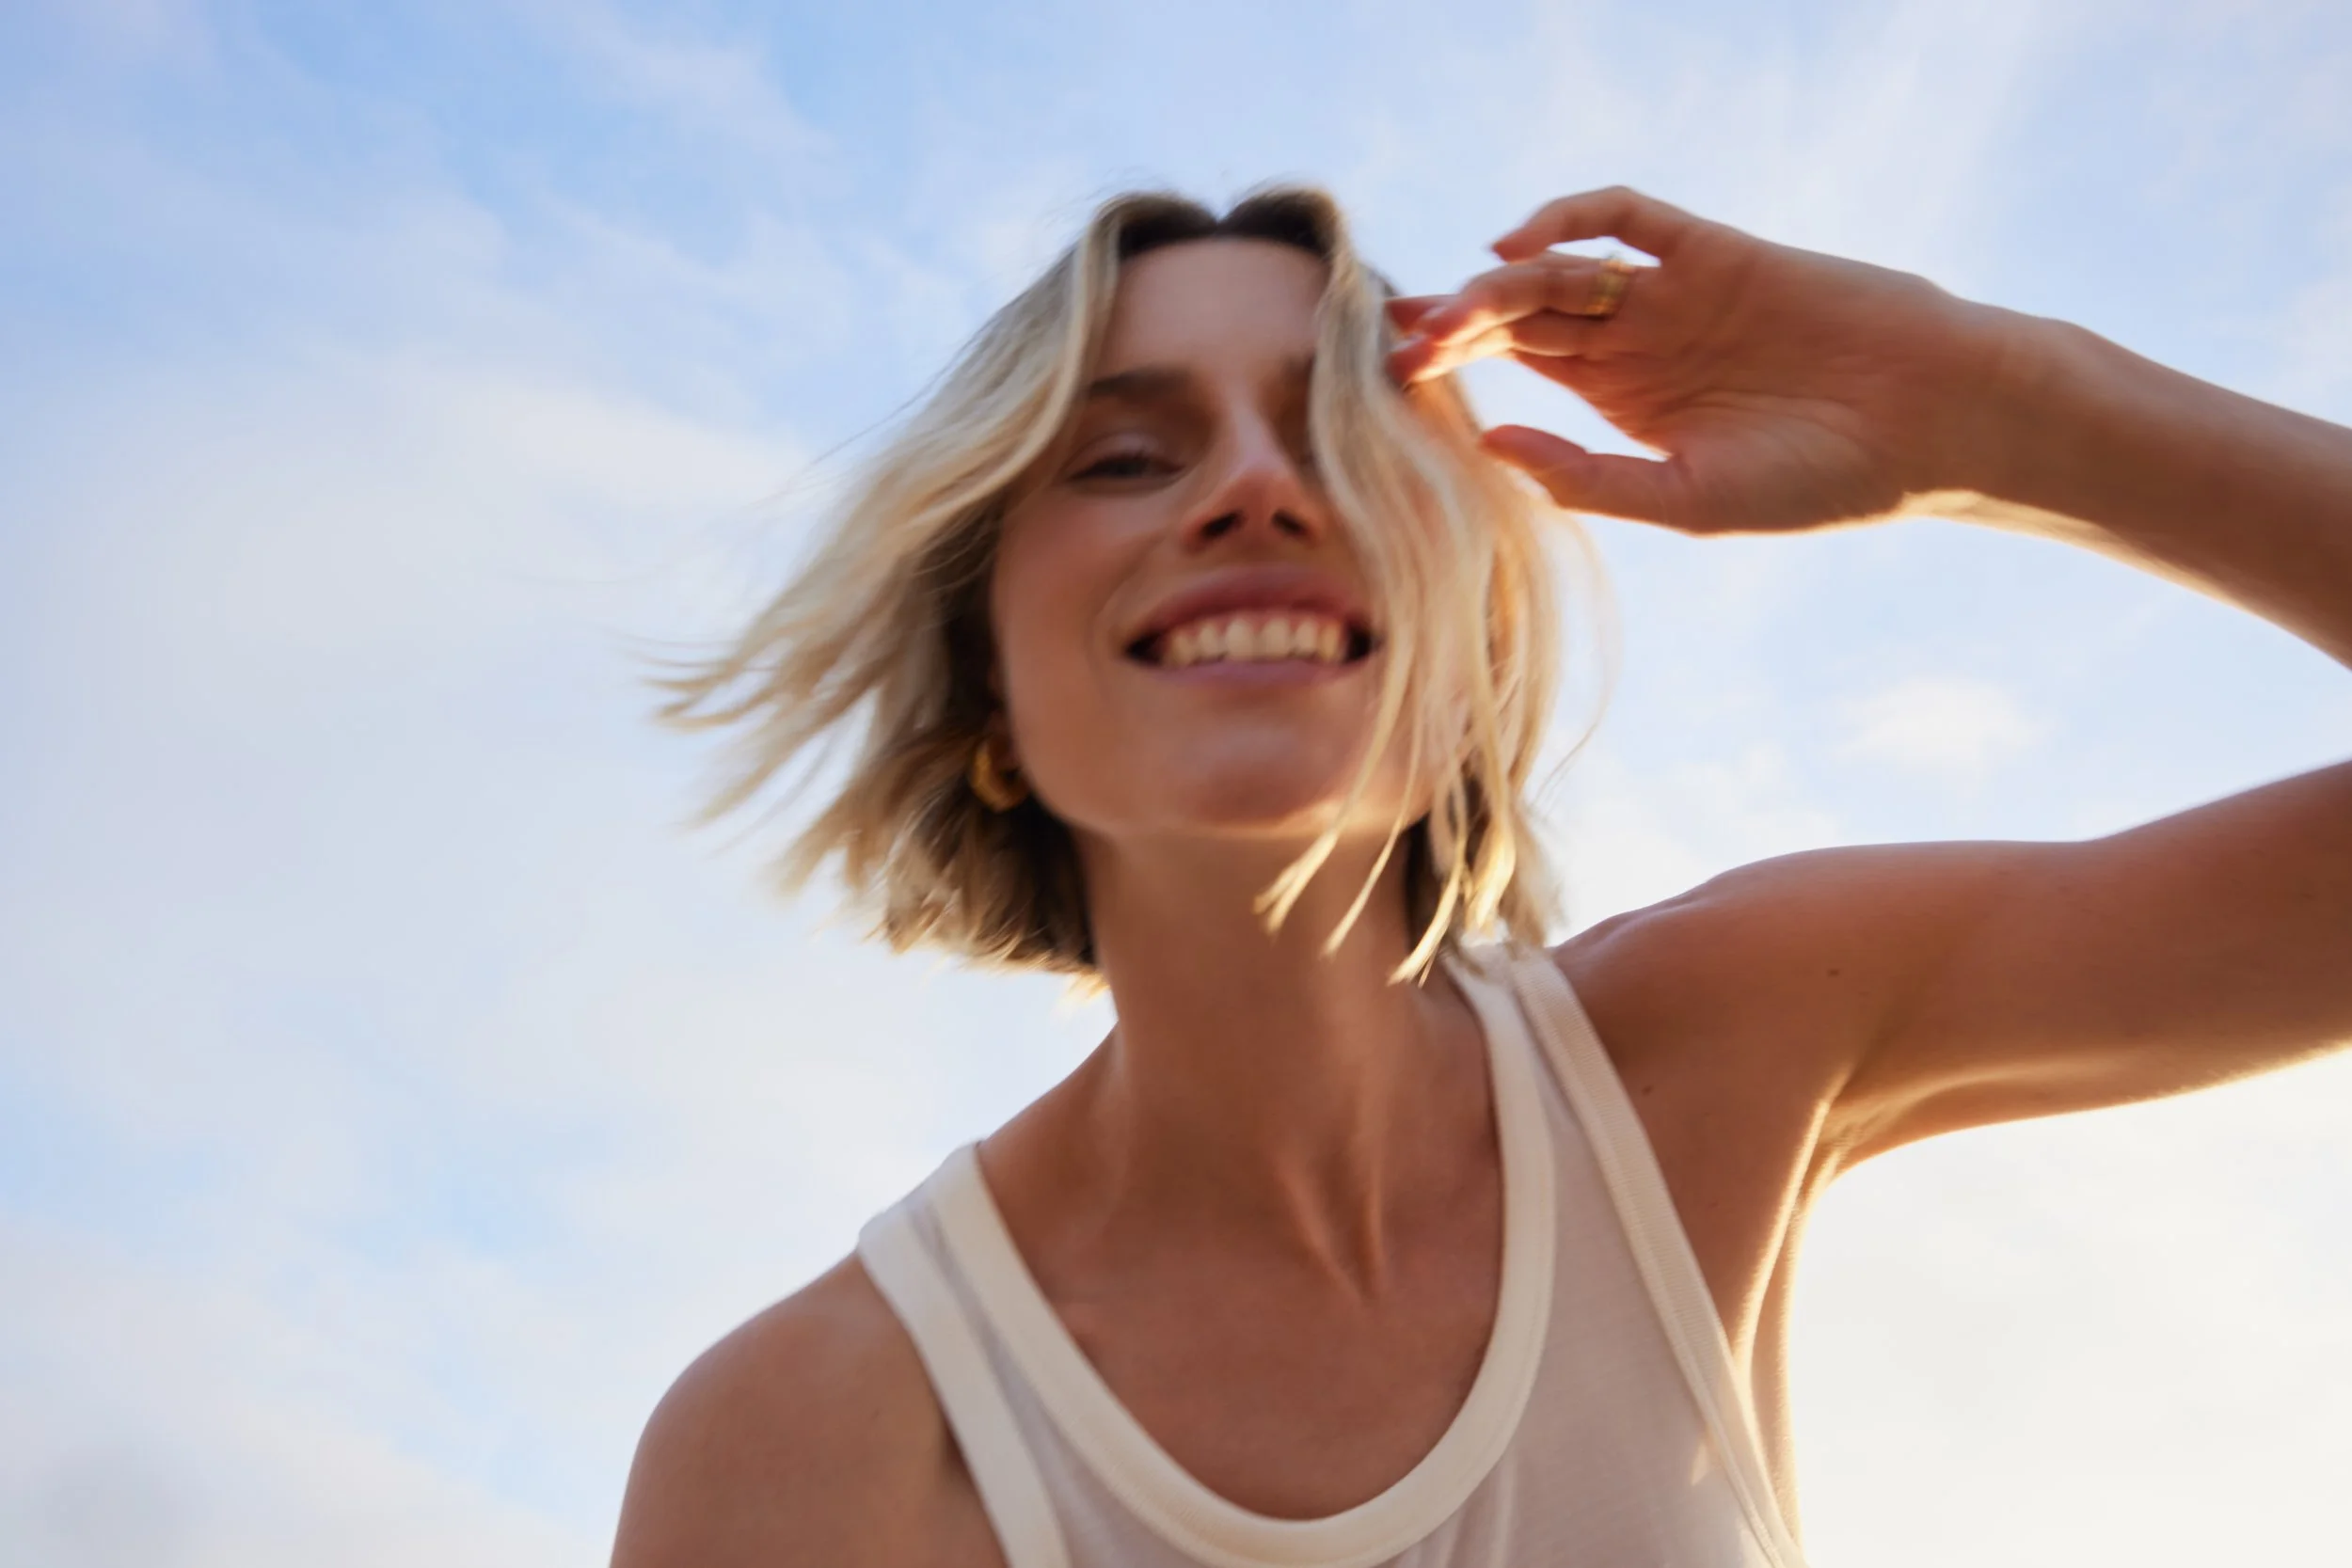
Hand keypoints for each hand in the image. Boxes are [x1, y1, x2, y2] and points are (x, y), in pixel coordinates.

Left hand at [1387, 186, 2009, 534]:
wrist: (1929, 426)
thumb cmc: (1820, 480)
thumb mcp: (1688, 500)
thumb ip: (1588, 477)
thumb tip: (1488, 446)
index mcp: (1624, 400)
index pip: (1520, 366)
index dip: (1458, 365)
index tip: (1397, 382)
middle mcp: (1639, 338)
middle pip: (1524, 314)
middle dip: (1457, 322)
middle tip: (1400, 340)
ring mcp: (1674, 291)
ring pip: (1561, 270)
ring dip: (1497, 285)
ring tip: (1447, 311)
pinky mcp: (1713, 251)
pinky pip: (1628, 217)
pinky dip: (1571, 217)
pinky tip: (1518, 245)